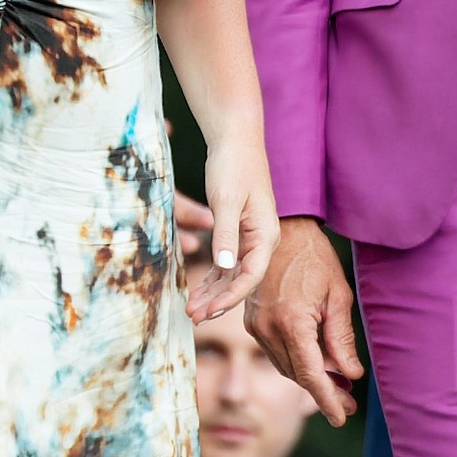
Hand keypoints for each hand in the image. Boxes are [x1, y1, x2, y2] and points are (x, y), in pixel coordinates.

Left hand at [184, 141, 278, 320]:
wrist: (235, 139)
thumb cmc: (233, 165)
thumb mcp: (227, 200)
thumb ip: (226, 235)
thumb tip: (223, 268)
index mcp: (265, 235)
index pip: (251, 276)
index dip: (230, 297)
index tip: (209, 311)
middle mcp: (261, 240)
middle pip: (241, 280)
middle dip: (218, 301)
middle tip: (193, 317)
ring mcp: (250, 238)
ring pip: (232, 274)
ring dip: (213, 293)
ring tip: (191, 310)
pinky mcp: (237, 232)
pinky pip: (227, 263)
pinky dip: (213, 278)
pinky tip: (198, 292)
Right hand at [246, 215, 362, 425]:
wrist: (282, 230)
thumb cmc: (314, 258)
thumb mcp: (338, 296)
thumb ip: (341, 338)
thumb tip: (351, 374)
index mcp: (292, 322)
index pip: (311, 374)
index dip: (327, 399)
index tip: (341, 417)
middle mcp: (268, 328)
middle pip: (297, 375)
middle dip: (324, 392)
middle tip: (348, 403)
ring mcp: (255, 325)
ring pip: (285, 366)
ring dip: (310, 379)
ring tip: (340, 386)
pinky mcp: (251, 321)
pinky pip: (275, 352)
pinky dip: (296, 362)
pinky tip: (317, 363)